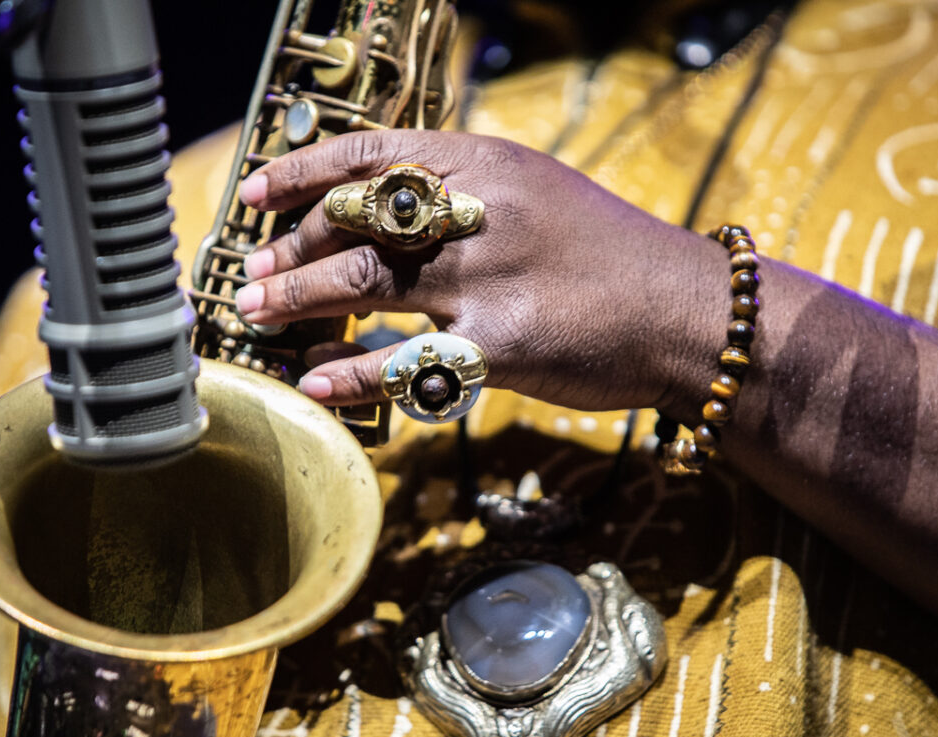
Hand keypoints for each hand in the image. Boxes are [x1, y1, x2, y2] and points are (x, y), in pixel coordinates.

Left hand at [234, 130, 726, 411]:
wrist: (686, 311)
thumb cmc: (606, 254)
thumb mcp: (536, 193)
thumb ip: (464, 194)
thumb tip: (377, 213)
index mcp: (485, 163)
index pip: (372, 153)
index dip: (303, 172)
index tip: (254, 195)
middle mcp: (481, 210)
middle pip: (357, 220)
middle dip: (291, 247)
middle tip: (251, 273)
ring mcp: (490, 277)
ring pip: (366, 281)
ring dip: (300, 299)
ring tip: (256, 313)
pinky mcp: (503, 345)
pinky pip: (407, 361)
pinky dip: (353, 372)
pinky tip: (314, 381)